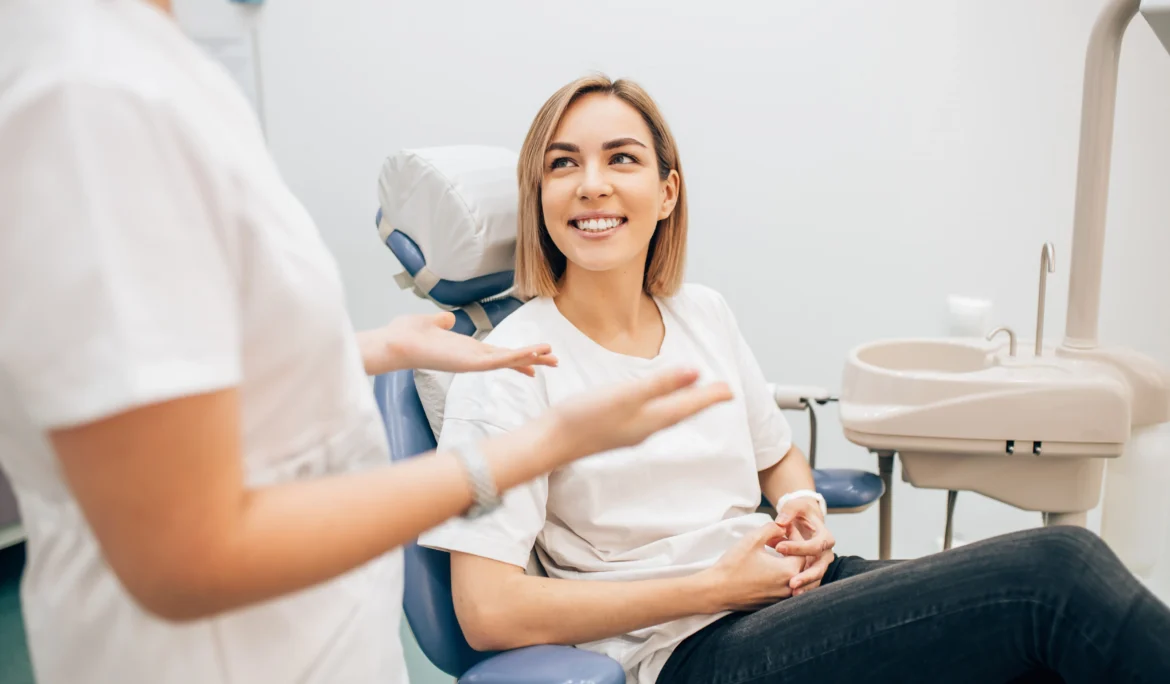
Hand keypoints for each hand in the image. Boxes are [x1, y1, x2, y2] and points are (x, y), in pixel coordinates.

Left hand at [360, 312, 557, 375]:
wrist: (394, 343)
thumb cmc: (407, 335)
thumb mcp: (430, 323)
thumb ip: (441, 322)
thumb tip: (447, 318)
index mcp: (466, 349)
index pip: (498, 353)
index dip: (518, 355)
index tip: (536, 358)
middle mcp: (472, 358)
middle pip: (509, 359)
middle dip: (532, 359)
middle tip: (556, 362)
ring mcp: (472, 362)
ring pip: (508, 360)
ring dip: (531, 357)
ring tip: (552, 357)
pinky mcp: (469, 364)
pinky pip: (499, 361)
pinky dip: (517, 357)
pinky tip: (533, 354)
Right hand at [548, 368, 732, 464]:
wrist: (551, 442)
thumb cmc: (585, 417)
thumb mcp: (626, 395)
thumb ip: (661, 384)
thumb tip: (696, 372)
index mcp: (652, 419)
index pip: (690, 406)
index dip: (711, 396)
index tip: (732, 390)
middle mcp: (645, 429)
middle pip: (682, 413)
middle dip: (702, 401)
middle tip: (721, 393)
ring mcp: (630, 432)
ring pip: (667, 416)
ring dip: (683, 405)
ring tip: (695, 397)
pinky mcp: (615, 430)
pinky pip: (650, 418)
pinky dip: (662, 408)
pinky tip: (655, 405)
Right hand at [698, 522, 804, 612]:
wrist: (717, 591)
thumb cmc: (734, 565)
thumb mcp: (752, 539)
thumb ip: (772, 528)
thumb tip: (782, 526)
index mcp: (788, 571)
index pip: (803, 550)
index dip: (795, 536)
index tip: (784, 528)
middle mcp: (789, 587)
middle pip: (800, 564)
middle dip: (791, 549)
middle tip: (778, 538)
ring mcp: (780, 598)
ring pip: (793, 576)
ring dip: (786, 562)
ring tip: (773, 551)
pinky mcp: (771, 603)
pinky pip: (783, 587)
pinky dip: (780, 575)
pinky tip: (766, 566)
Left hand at [774, 499, 835, 595]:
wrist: (805, 521)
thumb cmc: (800, 513)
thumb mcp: (796, 506)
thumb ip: (789, 511)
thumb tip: (780, 522)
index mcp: (825, 537)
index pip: (815, 545)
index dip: (797, 547)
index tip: (778, 547)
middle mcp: (826, 553)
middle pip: (820, 567)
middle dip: (806, 576)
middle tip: (791, 582)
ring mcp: (821, 564)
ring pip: (817, 579)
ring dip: (805, 587)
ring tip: (792, 593)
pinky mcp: (814, 572)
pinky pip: (811, 583)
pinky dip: (803, 589)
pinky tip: (791, 596)